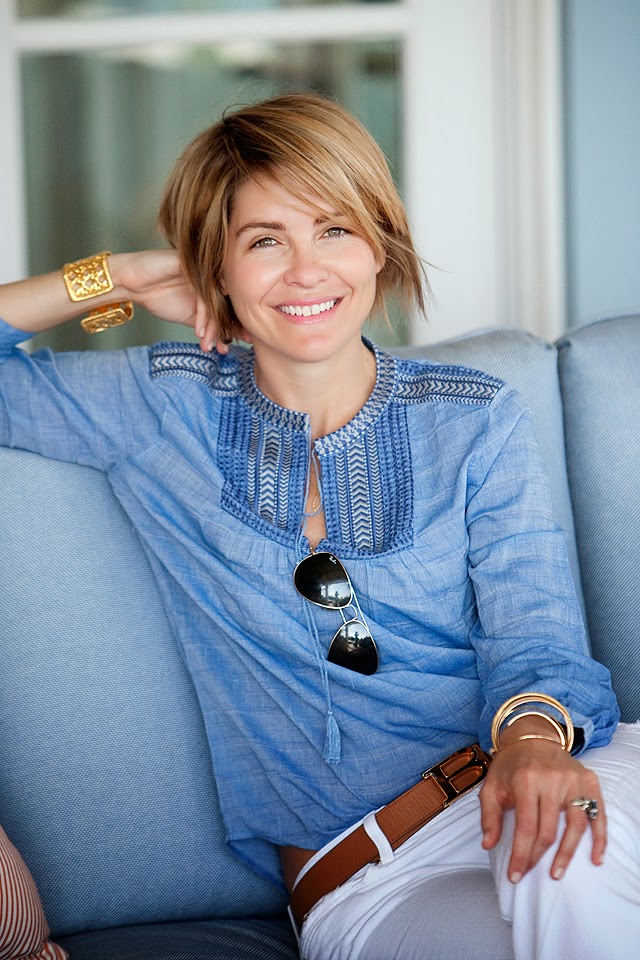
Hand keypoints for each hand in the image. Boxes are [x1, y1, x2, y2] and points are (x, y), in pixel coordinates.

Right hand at [110, 250, 234, 353]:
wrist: (131, 283)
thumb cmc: (157, 296)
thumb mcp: (189, 317)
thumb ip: (208, 324)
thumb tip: (228, 341)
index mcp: (211, 284)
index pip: (228, 305)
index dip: (234, 326)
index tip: (232, 346)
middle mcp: (209, 275)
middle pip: (227, 303)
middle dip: (229, 327)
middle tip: (226, 347)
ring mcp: (201, 270)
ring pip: (216, 301)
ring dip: (213, 326)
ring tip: (207, 344)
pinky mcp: (191, 266)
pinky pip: (203, 294)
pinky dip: (203, 316)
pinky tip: (198, 331)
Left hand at [480, 738, 605, 882]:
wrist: (533, 737)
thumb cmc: (511, 766)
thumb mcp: (492, 786)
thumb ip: (489, 816)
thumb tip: (488, 844)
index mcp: (526, 780)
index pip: (526, 827)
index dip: (521, 855)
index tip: (515, 875)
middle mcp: (552, 779)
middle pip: (548, 830)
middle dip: (537, 857)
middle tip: (530, 873)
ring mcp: (573, 780)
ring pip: (575, 826)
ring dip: (566, 854)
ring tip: (556, 873)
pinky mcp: (589, 781)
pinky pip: (597, 814)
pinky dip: (599, 838)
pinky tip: (595, 858)